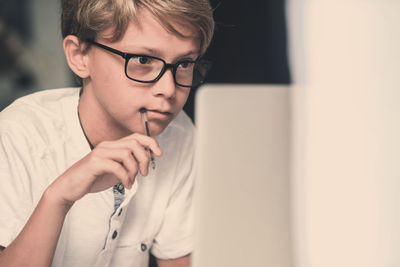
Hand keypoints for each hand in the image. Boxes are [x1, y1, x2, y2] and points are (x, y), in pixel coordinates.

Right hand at [47, 133, 161, 205]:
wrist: (69, 188)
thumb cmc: (93, 179)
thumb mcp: (116, 171)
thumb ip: (129, 165)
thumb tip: (147, 162)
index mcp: (113, 145)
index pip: (136, 137)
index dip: (150, 143)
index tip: (159, 154)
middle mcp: (107, 146)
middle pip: (134, 143)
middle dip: (145, 158)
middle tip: (144, 173)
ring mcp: (100, 153)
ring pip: (127, 154)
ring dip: (134, 170)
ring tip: (132, 181)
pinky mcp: (94, 163)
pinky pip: (117, 167)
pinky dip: (126, 177)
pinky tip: (126, 185)